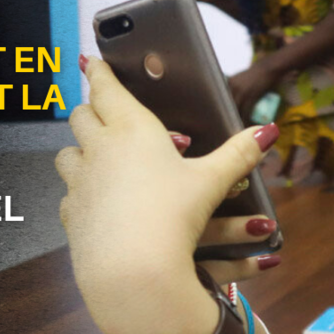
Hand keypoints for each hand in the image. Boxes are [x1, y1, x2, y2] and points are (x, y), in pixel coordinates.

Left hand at [56, 57, 278, 333]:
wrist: (134, 272)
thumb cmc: (173, 217)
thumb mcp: (212, 182)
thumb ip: (239, 154)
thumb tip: (268, 130)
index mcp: (131, 130)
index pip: (107, 89)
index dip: (99, 71)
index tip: (91, 60)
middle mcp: (99, 150)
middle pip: (81, 116)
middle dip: (90, 108)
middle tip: (100, 107)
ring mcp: (80, 183)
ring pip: (66, 154)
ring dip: (79, 149)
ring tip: (95, 154)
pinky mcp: (72, 215)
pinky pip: (68, 194)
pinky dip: (80, 191)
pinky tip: (95, 199)